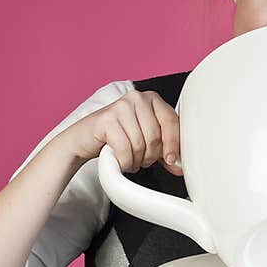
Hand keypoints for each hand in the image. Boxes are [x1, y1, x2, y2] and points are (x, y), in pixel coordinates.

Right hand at [63, 90, 182, 175]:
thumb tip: (181, 167)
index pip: (171, 120)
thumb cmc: (118, 137)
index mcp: (152, 99)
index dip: (174, 144)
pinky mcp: (106, 119)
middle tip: (142, 161)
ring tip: (130, 159)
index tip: (172, 160)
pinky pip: (124, 148)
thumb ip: (164, 152)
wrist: (85, 138)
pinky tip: (120, 160)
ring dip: (136, 160)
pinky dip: (124, 161)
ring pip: (140, 144)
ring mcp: (120, 106)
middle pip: (155, 136)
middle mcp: (137, 98)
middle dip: (150, 156)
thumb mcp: (146, 142)